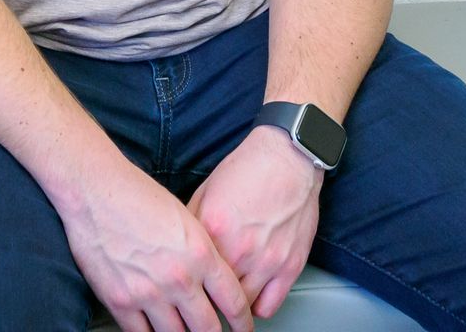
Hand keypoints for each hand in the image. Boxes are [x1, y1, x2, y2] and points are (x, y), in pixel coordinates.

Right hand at [61, 163, 254, 331]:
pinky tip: (154, 330)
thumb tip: (212, 285)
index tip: (242, 329)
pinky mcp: (120, 300)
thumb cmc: (139, 195)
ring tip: (182, 330)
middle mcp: (179, 278)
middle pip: (207, 328)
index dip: (242, 323)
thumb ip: (202, 256)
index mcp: (201, 255)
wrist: (96, 189)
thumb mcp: (186, 219)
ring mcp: (149, 293)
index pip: (234, 303)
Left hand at [187, 128, 324, 318]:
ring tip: (223, 299)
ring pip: (240, 308)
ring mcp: (267, 261)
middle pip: (212, 296)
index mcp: (213, 229)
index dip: (184, 283)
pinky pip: (268, 307)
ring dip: (229, 307)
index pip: (189, 274)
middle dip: (204, 298)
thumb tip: (176, 248)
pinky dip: (256, 307)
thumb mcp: (206, 192)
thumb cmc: (248, 170)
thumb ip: (190, 224)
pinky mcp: (289, 266)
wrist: (288, 157)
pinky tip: (249, 296)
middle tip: (200, 297)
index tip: (181, 287)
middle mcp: (240, 250)